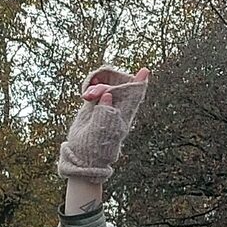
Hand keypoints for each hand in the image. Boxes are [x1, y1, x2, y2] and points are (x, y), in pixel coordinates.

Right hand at [58, 65, 150, 184]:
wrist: (82, 155)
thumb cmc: (95, 147)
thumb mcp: (102, 131)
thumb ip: (105, 113)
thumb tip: (108, 94)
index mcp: (123, 115)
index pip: (135, 96)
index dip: (139, 82)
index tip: (144, 71)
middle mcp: (116, 108)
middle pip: (117, 87)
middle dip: (105, 86)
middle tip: (90, 95)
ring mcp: (104, 106)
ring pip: (105, 86)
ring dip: (97, 86)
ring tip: (86, 95)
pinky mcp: (93, 106)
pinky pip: (94, 89)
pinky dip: (91, 85)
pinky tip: (87, 88)